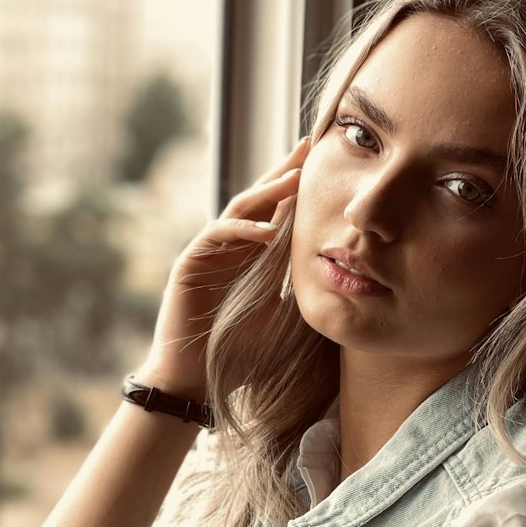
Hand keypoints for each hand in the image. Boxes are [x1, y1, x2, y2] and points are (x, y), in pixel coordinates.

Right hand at [139, 138, 307, 396]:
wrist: (195, 380)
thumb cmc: (237, 354)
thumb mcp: (279, 315)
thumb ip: (296, 287)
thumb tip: (336, 274)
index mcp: (252, 256)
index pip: (278, 212)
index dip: (298, 188)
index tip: (326, 163)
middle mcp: (231, 248)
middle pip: (259, 199)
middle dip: (284, 172)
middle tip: (309, 146)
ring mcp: (209, 253)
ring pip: (239, 211)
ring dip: (267, 193)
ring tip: (295, 179)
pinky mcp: (189, 264)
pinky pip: (216, 237)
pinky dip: (242, 232)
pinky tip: (268, 231)